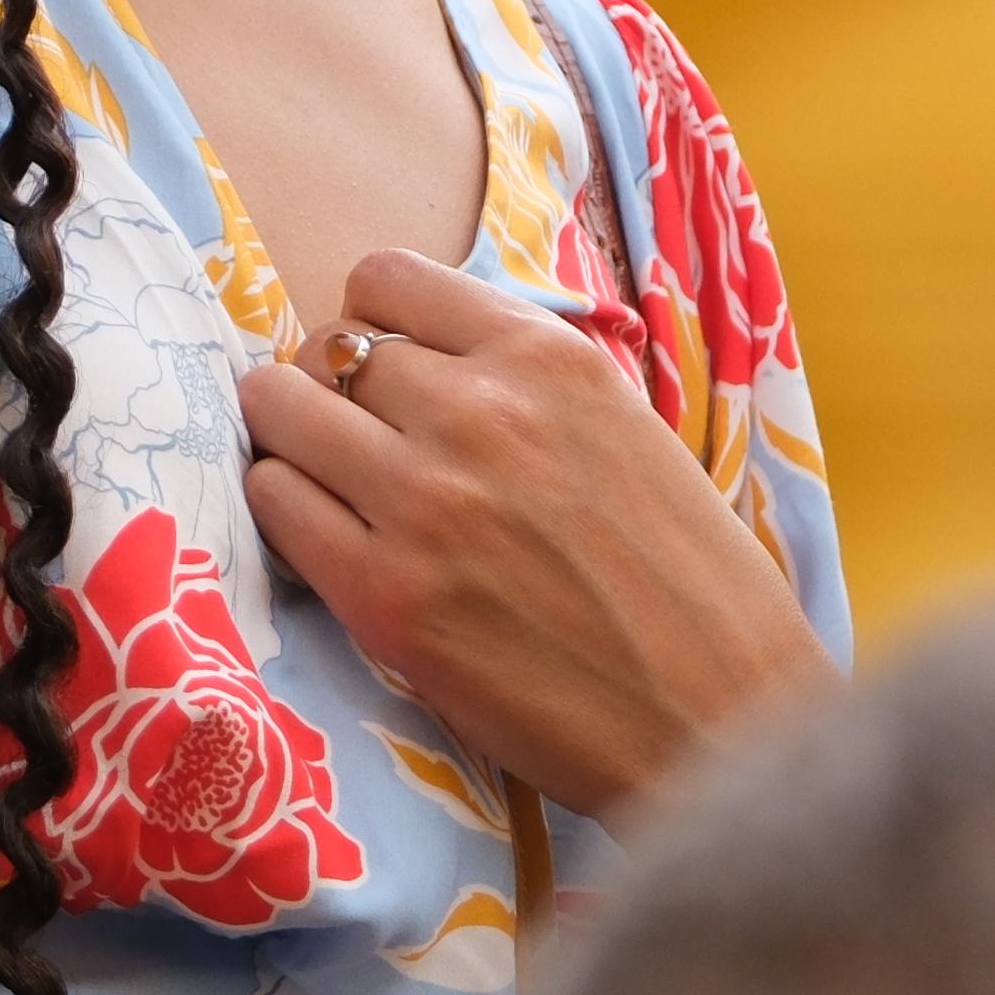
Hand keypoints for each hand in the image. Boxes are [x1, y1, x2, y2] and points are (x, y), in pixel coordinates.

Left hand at [231, 247, 824, 824]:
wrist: (718, 714)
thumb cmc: (692, 580)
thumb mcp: (624, 426)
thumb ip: (527, 383)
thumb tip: (431, 361)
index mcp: (547, 357)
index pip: (387, 280)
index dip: (371, 324)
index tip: (381, 368)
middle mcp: (477, 411)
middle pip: (326, 346)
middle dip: (330, 387)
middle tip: (351, 437)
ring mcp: (422, 501)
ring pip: (281, 410)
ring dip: (290, 438)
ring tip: (320, 478)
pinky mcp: (382, 596)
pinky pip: (276, 503)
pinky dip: (285, 508)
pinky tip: (322, 536)